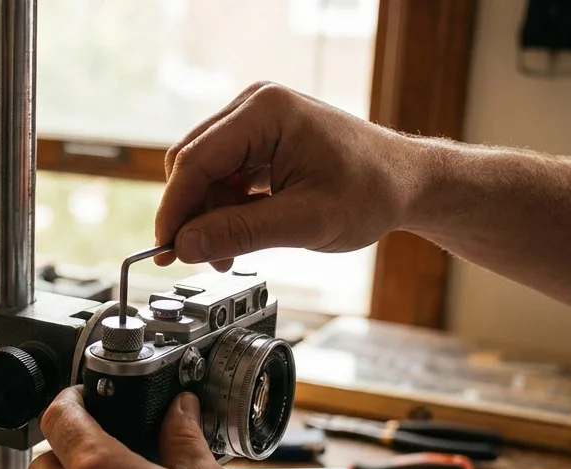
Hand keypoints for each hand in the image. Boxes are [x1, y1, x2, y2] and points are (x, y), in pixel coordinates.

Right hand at [154, 81, 423, 267]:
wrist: (406, 183)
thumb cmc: (371, 191)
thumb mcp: (304, 222)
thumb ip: (240, 232)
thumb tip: (185, 246)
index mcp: (265, 112)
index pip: (195, 161)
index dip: (174, 210)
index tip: (164, 250)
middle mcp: (254, 106)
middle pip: (192, 165)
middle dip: (191, 216)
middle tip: (197, 259)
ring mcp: (256, 121)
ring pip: (204, 174)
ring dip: (208, 217)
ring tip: (227, 256)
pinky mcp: (259, 139)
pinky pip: (223, 176)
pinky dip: (224, 210)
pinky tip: (239, 237)